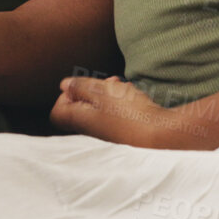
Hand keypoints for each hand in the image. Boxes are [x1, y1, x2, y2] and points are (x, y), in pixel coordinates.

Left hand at [50, 75, 175, 147]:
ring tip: (121, 85)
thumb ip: (80, 87)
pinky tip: (131, 96)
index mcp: (80, 120)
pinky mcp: (123, 135)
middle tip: (106, 82)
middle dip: (92, 90)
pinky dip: (120, 103)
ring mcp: (107, 135)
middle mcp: (91, 131)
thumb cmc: (129, 113)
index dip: (66, 95)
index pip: (57, 112)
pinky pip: (115, 116)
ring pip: (99, 110)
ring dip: (108, 94)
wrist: (161, 136)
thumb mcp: (101, 91)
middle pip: (80, 109)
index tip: (82, 86)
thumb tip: (64, 85)